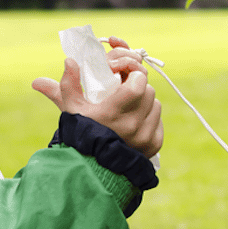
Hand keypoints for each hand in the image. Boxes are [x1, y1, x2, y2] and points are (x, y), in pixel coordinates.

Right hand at [32, 36, 163, 156]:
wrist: (93, 167)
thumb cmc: (80, 134)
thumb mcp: (71, 109)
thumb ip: (68, 84)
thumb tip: (69, 61)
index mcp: (113, 114)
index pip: (138, 83)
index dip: (134, 75)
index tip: (124, 77)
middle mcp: (132, 126)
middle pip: (148, 90)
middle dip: (137, 86)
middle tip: (125, 89)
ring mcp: (145, 137)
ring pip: (155, 104)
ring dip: (144, 101)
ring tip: (129, 106)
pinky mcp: (154, 145)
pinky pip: (158, 121)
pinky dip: (149, 117)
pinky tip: (135, 121)